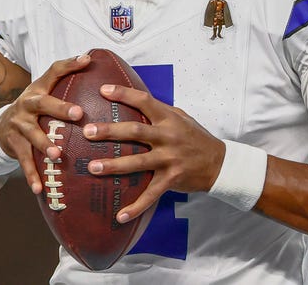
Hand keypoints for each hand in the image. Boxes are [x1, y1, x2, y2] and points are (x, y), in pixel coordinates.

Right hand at [0, 54, 90, 194]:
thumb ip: (65, 78)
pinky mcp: (14, 145)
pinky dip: (32, 176)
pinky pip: (24, 161)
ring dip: (44, 145)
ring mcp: (19, 126)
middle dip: (60, 108)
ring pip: (32, 135)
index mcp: (39, 89)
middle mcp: (27, 105)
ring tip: (57, 155)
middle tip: (78, 114)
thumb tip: (91, 58)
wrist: (1, 127)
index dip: (70, 64)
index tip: (87, 60)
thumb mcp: (45, 90)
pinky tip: (40, 189)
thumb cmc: (35, 108)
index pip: (54, 71)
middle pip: (42, 104)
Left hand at [82, 83, 223, 223]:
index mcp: (168, 118)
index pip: (144, 101)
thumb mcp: (182, 117)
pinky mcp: (171, 179)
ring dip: (114, 165)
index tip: (102, 90)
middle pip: (135, 132)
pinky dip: (136, 207)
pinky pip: (151, 195)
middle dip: (110, 131)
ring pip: (137, 162)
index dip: (123, 94)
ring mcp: (169, 159)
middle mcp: (167, 137)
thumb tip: (135, 102)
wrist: (219, 163)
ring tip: (93, 168)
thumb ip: (160, 112)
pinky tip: (120, 216)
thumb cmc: (196, 137)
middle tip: (88, 131)